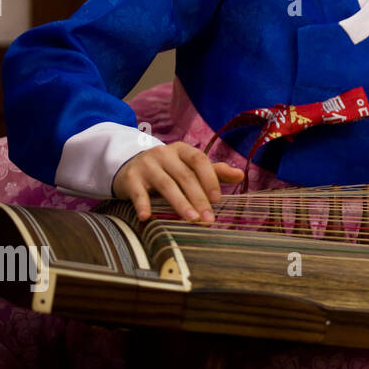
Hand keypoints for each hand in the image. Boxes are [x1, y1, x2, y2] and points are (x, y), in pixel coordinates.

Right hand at [112, 142, 243, 223]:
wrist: (128, 166)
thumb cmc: (167, 169)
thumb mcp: (189, 166)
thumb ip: (213, 171)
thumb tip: (241, 175)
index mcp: (182, 150)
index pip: (199, 160)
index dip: (209, 178)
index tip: (218, 199)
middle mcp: (164, 154)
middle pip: (184, 176)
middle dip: (199, 198)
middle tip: (209, 219)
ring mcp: (146, 165)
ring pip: (166, 185)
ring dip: (179, 203)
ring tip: (191, 219)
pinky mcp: (130, 179)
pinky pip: (137, 193)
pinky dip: (142, 204)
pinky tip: (147, 217)